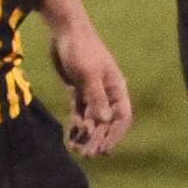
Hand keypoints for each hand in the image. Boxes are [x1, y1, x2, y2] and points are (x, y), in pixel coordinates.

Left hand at [51, 23, 133, 156]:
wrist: (65, 32)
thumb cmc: (82, 50)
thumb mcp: (89, 74)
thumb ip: (97, 98)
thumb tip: (104, 122)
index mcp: (117, 88)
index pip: (122, 118)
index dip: (115, 135)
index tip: (104, 149)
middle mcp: (107, 93)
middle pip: (106, 122)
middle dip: (98, 139)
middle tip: (88, 155)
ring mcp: (92, 93)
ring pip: (92, 120)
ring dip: (86, 135)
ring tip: (77, 150)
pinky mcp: (78, 92)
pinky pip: (79, 113)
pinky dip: (76, 126)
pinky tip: (70, 138)